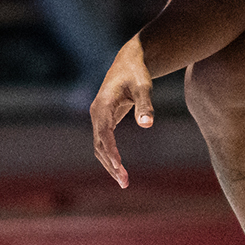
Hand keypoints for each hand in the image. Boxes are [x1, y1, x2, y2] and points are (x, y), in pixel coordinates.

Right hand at [91, 37, 153, 187]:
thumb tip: (147, 124)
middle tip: (124, 182)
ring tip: (124, 182)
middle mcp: (96, 113)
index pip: (104, 133)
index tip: (119, 166)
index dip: (111, 150)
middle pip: (99, 144)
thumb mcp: (144, 86)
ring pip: (99, 147)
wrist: (129, 62)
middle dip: (110, 164)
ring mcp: (98, 118)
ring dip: (109, 164)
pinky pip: (104, 143)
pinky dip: (110, 157)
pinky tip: (120, 169)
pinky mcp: (103, 120)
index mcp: (102, 105)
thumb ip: (145, 105)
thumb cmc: (137, 73)